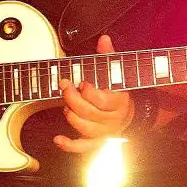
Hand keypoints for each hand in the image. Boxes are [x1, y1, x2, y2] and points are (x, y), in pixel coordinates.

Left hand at [54, 34, 133, 153]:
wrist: (128, 113)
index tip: (82, 82)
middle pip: (88, 113)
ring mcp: (103, 132)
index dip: (88, 92)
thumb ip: (109, 56)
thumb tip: (104, 38)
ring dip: (70, 114)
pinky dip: (69, 145)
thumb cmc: (117, 90)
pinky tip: (58, 139)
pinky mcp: (96, 141)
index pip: (101, 100)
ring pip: (83, 128)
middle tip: (64, 86)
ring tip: (65, 104)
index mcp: (119, 102)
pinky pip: (83, 147)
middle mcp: (112, 119)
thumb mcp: (116, 72)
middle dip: (72, 99)